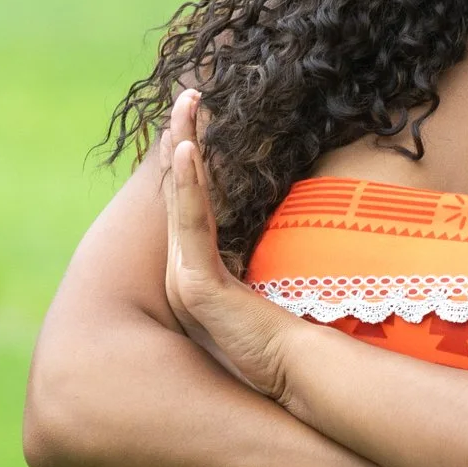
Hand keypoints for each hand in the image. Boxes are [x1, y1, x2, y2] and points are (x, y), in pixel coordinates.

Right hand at [159, 90, 298, 402]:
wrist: (289, 373)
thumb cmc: (279, 337)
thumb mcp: (263, 286)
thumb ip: (256, 257)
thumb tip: (265, 230)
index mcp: (196, 266)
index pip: (190, 199)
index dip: (188, 156)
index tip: (192, 116)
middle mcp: (183, 267)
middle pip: (179, 190)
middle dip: (181, 137)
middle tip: (187, 93)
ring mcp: (185, 277)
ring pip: (181, 198)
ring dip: (182, 145)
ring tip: (185, 105)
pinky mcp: (196, 285)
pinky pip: (190, 225)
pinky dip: (186, 185)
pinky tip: (186, 150)